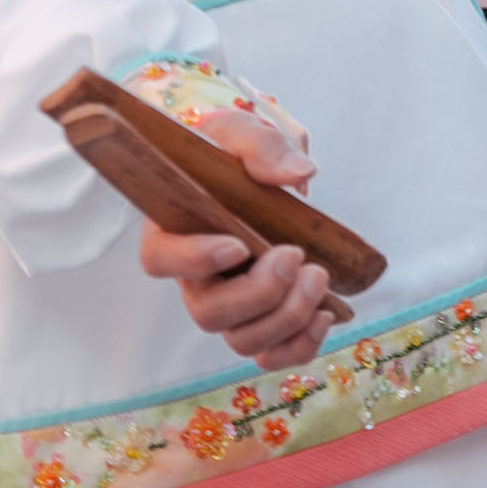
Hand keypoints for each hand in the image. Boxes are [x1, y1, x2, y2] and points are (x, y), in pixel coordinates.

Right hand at [137, 106, 333, 369]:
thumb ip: (263, 147)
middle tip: (296, 256)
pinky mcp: (258, 320)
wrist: (253, 175)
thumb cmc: (232, 155)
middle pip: (209, 313)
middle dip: (260, 294)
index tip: (238, 244)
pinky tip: (326, 313)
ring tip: (320, 279)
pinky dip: (301, 345)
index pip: (160, 261)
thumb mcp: (241, 133)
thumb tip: (298, 173)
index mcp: (172, 230)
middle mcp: (194, 278)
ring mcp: (226, 304)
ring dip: (287, 319)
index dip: (194, 261)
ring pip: (242, 340)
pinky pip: (272, 354)